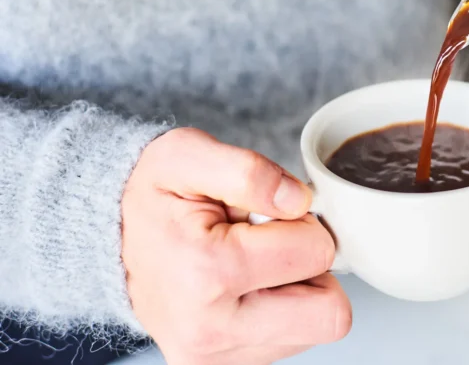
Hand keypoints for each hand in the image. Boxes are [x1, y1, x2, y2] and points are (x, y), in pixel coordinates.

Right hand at [122, 128, 350, 364]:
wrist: (106, 239)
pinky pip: (292, 341)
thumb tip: (299, 200)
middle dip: (313, 270)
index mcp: (207, 272)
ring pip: (315, 328)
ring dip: (296, 291)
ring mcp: (214, 359)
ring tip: (248, 264)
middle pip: (330, 313)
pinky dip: (280, 311)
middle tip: (271, 246)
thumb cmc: (153, 195)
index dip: (305, 223)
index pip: (319, 253)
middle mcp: (211, 331)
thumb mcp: (187, 155)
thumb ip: (248, 171)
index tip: (267, 217)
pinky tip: (243, 287)